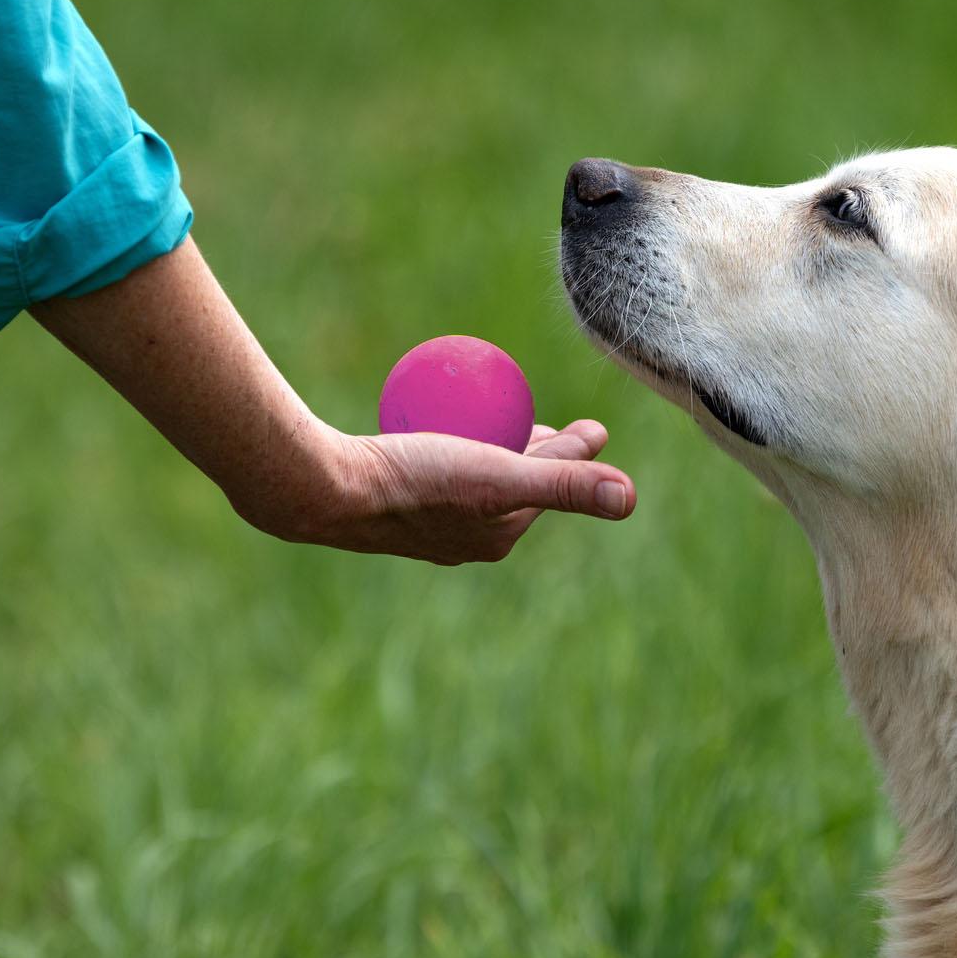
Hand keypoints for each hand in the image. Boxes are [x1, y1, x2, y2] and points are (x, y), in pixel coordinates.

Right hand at [304, 419, 635, 564]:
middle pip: (514, 484)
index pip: (546, 485)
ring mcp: (428, 525)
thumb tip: (631, 498)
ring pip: (477, 479)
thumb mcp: (499, 476)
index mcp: (497, 537)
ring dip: (499, 452)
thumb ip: (564, 484)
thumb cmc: (417, 481)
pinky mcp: (394, 504)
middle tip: (555, 423)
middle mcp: (465, 539)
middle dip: (543, 457)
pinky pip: (438, 469)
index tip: (595, 429)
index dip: (577, 456)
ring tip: (504, 418)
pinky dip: (454, 446)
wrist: (325, 490)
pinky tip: (442, 418)